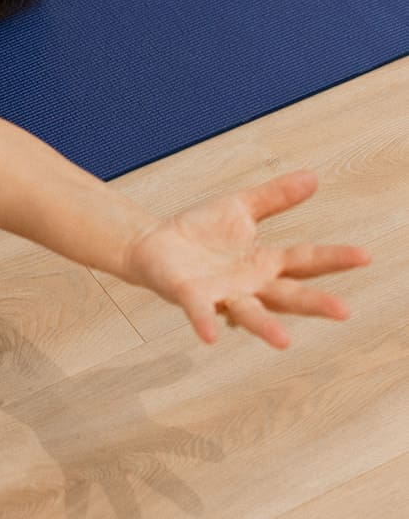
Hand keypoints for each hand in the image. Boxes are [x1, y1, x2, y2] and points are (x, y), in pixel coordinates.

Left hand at [123, 170, 369, 348]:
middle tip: (343, 311)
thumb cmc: (201, 231)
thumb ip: (275, 197)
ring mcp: (222, 294)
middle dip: (313, 303)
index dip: (334, 258)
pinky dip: (206, 321)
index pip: (305, 261)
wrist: (154, 243)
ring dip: (265, 327)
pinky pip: (201, 311)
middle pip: (287, 295)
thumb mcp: (240, 207)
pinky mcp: (191, 296)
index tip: (365, 255)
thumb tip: (313, 177)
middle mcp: (250, 285)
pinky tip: (211, 334)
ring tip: (284, 341)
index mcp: (264, 262)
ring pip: (249, 313)